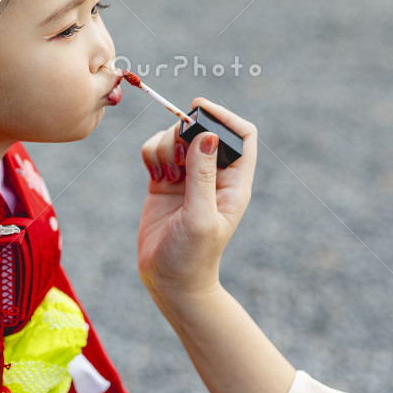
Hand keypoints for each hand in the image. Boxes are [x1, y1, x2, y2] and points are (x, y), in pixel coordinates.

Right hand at [137, 99, 257, 301]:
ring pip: (175, 137)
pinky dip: (151, 154)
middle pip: (202, 129)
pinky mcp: (164, 181)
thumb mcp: (199, 217)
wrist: (169, 282)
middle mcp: (214, 176)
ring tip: (164, 175)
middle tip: (175, 158)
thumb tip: (208, 135)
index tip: (199, 109)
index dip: (224, 116)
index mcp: (234, 183)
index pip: (242, 135)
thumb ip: (203, 176)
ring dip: (163, 145)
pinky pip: (156, 150)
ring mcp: (188, 177)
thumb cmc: (192, 257)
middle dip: (184, 132)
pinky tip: (153, 177)